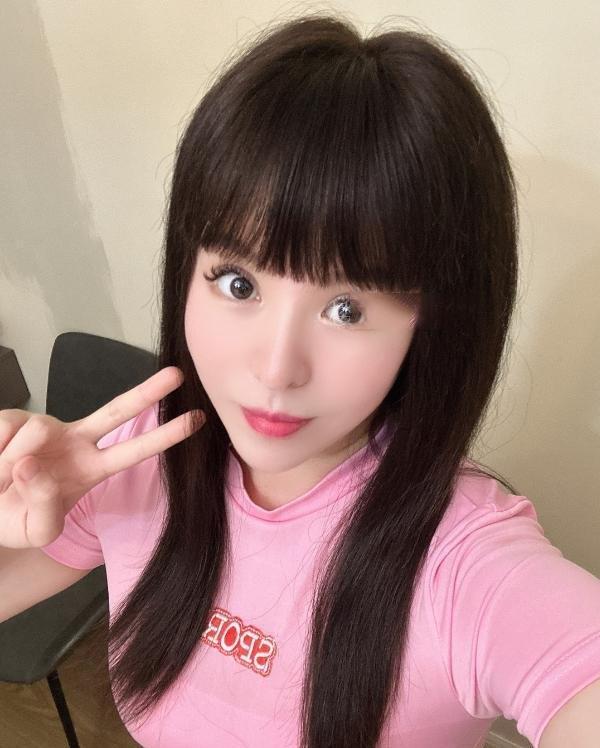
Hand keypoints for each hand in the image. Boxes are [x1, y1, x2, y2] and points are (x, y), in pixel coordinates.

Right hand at [0, 366, 204, 548]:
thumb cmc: (14, 518)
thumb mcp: (37, 530)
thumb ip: (46, 508)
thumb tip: (35, 465)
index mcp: (90, 469)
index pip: (133, 451)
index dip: (165, 437)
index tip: (196, 420)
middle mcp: (76, 441)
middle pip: (116, 411)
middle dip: (147, 392)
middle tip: (178, 375)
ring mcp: (47, 427)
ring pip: (39, 431)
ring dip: (13, 464)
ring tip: (4, 480)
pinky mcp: (15, 419)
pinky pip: (8, 430)